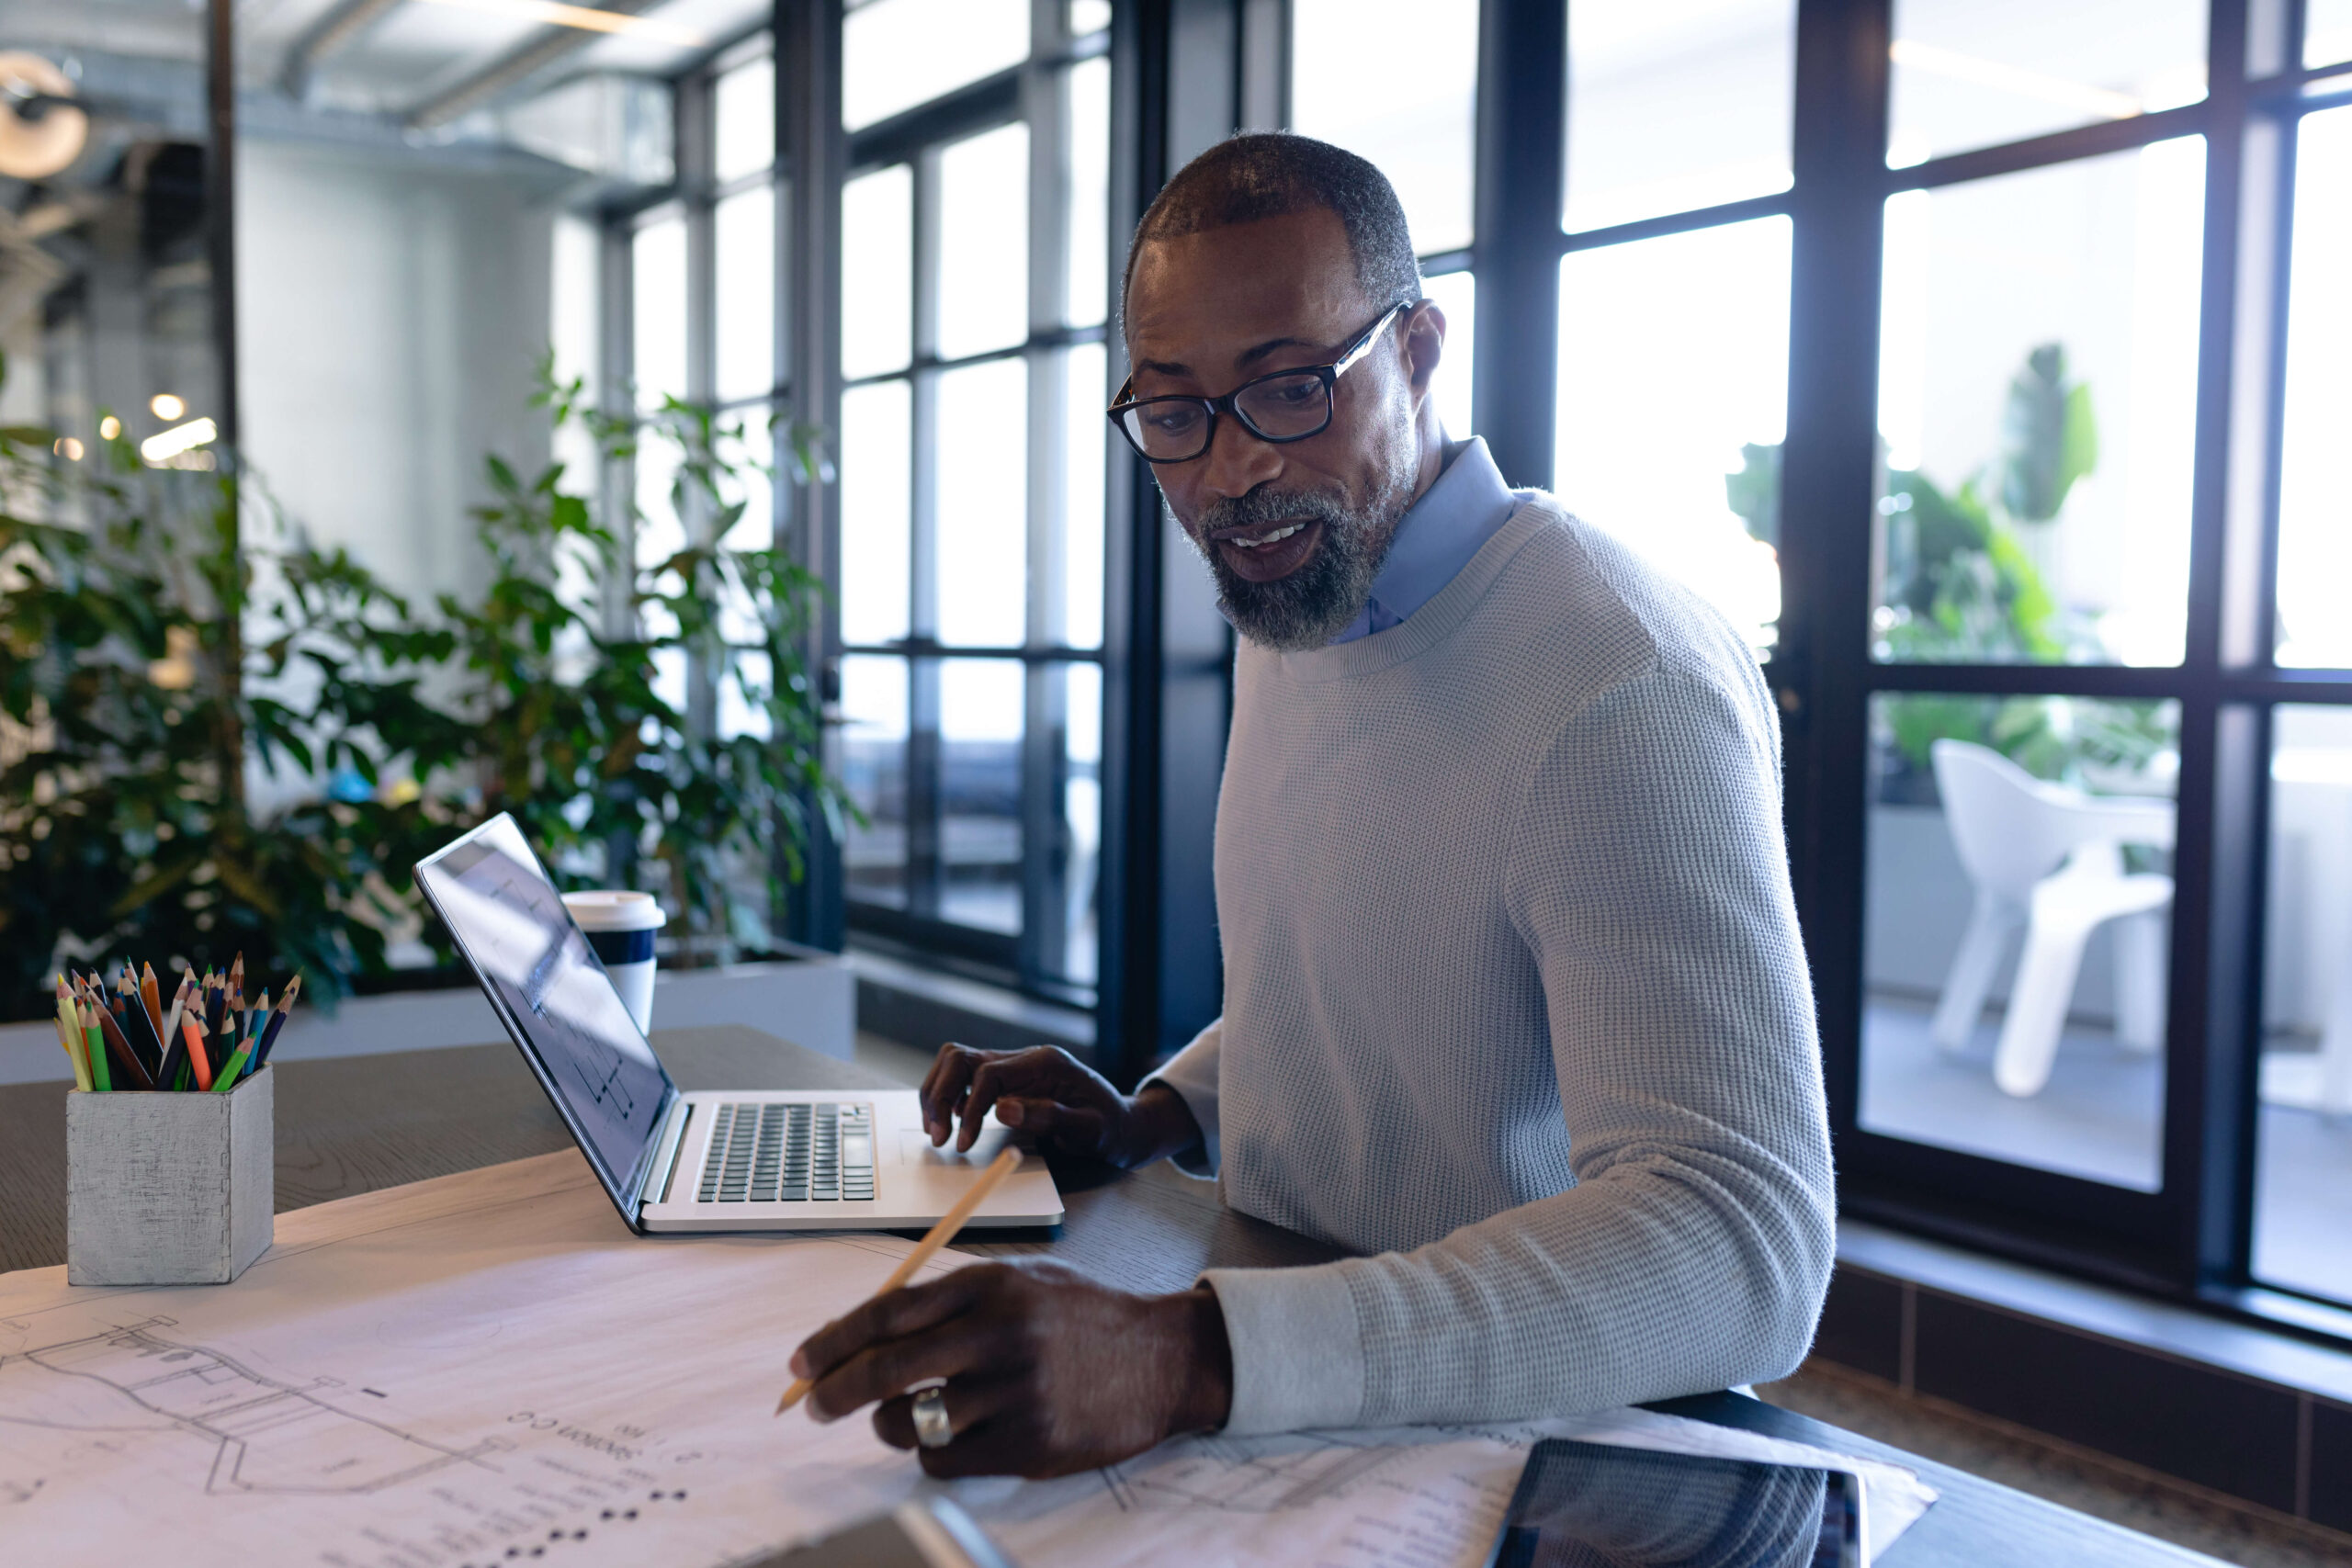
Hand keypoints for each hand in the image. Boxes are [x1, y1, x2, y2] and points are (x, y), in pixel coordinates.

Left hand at [788, 1260, 1232, 1478]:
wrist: (1161, 1359)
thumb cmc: (1078, 1318)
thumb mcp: (1020, 1282)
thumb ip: (950, 1301)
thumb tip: (860, 1334)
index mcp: (990, 1286)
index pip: (887, 1313)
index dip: (833, 1340)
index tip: (802, 1362)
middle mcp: (1000, 1335)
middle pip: (885, 1371)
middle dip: (832, 1392)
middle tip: (811, 1405)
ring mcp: (1016, 1393)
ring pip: (910, 1422)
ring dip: (889, 1425)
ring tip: (902, 1416)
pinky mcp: (1029, 1443)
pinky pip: (945, 1460)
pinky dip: (933, 1453)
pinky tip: (952, 1436)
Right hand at [920, 1043, 1200, 1168]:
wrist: (1124, 1125)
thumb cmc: (1111, 1129)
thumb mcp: (1089, 1130)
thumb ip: (1049, 1117)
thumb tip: (1003, 1110)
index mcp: (1046, 1062)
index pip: (988, 1073)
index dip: (968, 1108)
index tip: (962, 1143)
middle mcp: (1026, 1057)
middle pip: (962, 1058)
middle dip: (941, 1094)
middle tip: (936, 1136)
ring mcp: (1015, 1065)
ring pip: (957, 1063)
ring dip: (940, 1094)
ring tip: (937, 1131)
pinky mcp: (1009, 1078)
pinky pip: (966, 1077)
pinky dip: (950, 1097)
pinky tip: (952, 1122)